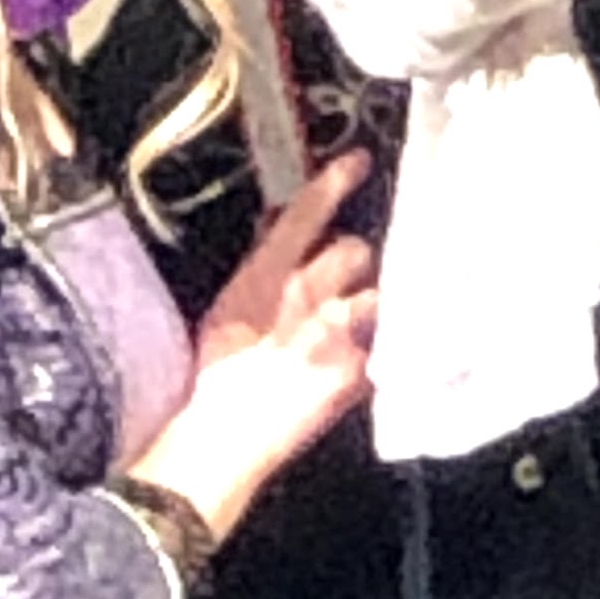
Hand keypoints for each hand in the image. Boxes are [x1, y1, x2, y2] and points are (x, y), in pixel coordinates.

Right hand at [142, 153, 377, 541]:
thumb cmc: (216, 374)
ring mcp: (340, 332)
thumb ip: (261, 264)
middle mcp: (310, 293)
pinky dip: (380, 350)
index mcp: (269, 272)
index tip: (360, 162)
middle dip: (355, 262)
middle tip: (344, 280)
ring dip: (371, 306)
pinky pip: (384, 346)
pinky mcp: (359, 369)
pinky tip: (370, 361)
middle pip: (357, 251)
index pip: (309, 211)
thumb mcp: (227, 305)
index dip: (337, 180)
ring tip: (360, 325)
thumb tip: (279, 231)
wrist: (225, 436)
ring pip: (378, 295)